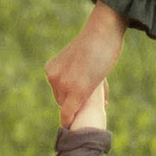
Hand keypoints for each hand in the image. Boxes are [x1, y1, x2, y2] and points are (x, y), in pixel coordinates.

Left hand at [48, 1, 125, 125]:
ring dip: (83, 109)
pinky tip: (74, 126)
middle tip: (102, 98)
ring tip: (102, 99)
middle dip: (80, 103)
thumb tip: (85, 90)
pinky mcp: (76, 90)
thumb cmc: (97, 41)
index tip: (88, 98)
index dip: (74, 98)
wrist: (103, 29)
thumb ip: (76, 73)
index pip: (60, 93)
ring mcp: (64, 84)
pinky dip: (70, 120)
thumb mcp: (80, 59)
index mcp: (52, 69)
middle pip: (64, 101)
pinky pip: (69, 112)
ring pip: (70, 106)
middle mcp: (54, 77)